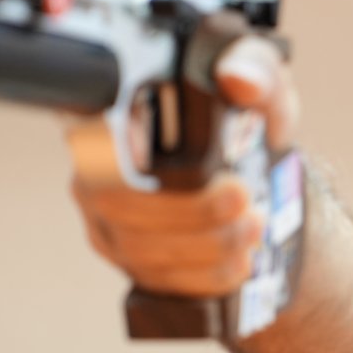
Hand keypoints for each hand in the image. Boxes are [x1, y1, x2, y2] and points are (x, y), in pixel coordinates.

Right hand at [68, 35, 298, 297]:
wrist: (266, 193)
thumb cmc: (250, 129)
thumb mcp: (264, 94)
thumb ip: (257, 70)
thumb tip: (239, 78)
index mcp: (113, 122)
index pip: (86, 134)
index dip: (108, 148)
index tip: (161, 157)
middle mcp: (98, 176)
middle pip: (116, 202)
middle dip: (187, 209)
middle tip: (243, 200)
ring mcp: (112, 228)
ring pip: (139, 249)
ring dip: (205, 245)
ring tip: (253, 228)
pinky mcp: (135, 268)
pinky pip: (159, 283)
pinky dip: (205, 277)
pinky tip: (239, 262)